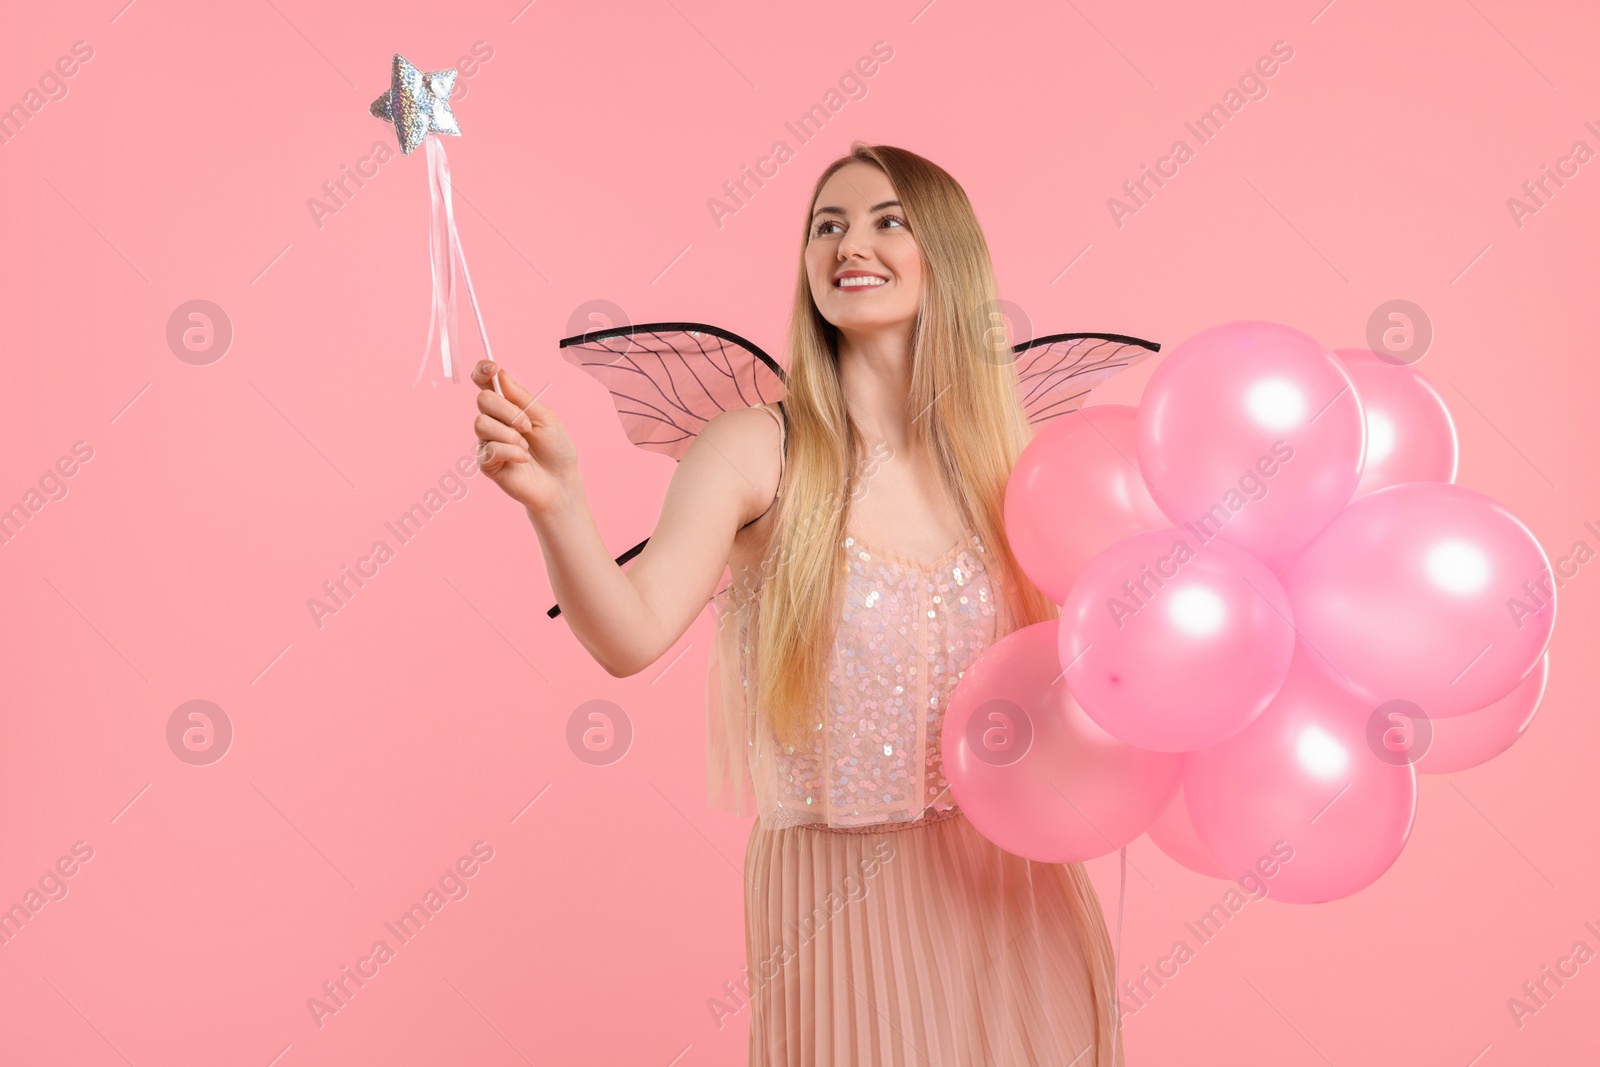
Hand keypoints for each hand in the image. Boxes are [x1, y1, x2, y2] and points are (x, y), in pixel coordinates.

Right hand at [471, 360, 580, 513]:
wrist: (561, 482)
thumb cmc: (556, 449)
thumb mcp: (545, 417)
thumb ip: (521, 397)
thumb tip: (500, 374)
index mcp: (508, 406)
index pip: (485, 383)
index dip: (482, 371)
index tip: (492, 368)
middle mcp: (494, 421)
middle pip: (483, 400)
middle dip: (508, 411)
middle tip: (527, 426)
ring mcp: (488, 441)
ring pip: (481, 424)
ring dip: (509, 434)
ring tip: (526, 446)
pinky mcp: (487, 463)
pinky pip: (489, 448)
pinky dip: (511, 452)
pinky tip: (524, 459)